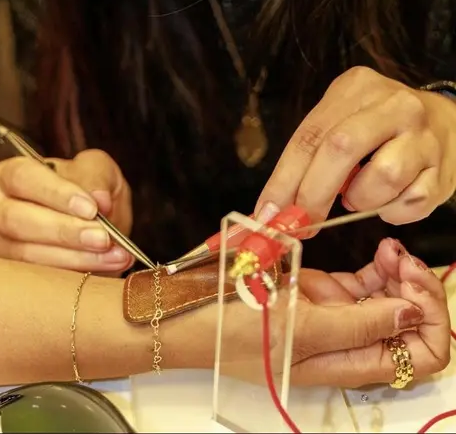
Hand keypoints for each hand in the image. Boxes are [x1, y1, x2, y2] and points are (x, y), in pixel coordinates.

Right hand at [0, 150, 133, 272]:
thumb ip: (97, 176)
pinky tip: (107, 268)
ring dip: (74, 258)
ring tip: (113, 254)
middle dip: (63, 231)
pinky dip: (75, 275)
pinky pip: (37, 280)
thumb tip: (99, 199)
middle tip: (103, 238)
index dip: (55, 193)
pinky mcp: (12, 276)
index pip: (23, 177)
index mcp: (9, 174)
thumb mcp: (97, 169)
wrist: (94, 221)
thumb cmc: (86, 188)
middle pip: (17, 219)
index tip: (91, 208)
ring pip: (26, 255)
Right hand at [208, 238, 449, 387]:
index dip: (429, 321)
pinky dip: (378, 266)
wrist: (182, 308)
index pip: (419, 356)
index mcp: (345, 363)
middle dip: (419, 292)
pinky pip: (362, 283)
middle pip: (411, 328)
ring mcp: (331, 316)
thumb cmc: (230, 327)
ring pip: (389, 301)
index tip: (414, 284)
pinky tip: (378, 248)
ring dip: (401, 275)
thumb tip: (413, 314)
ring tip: (391, 247)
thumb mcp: (296, 328)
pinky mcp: (315, 292)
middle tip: (406, 260)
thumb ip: (357, 324)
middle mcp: (346, 344)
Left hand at [255, 66, 455, 226]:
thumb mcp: (343, 119)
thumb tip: (275, 207)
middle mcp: (393, 106)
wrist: (447, 121)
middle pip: (342, 149)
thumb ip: (311, 154)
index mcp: (357, 87)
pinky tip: (387, 201)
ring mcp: (423, 136)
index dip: (284, 178)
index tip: (266, 213)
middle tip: (301, 223)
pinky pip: (411, 203)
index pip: (311, 134)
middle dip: (313, 193)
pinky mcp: (443, 170)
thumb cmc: (379, 125)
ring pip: (382, 178)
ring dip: (359, 200)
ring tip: (357, 196)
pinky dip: (390, 212)